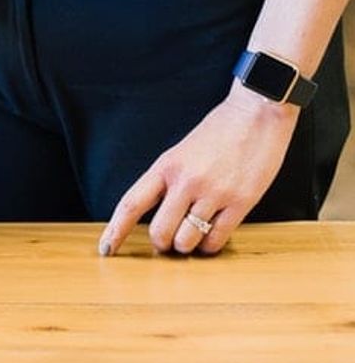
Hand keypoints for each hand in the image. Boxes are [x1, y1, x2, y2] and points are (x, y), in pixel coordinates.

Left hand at [99, 84, 299, 255]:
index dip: (115, 231)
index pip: (131, 204)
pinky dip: (210, 246)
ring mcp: (214, 193)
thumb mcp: (179, 153)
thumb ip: (166, 181)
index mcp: (165, 167)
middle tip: (168, 242)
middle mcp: (186, 181)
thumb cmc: (217, 133)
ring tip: (192, 239)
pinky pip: (217, 239)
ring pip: (187, 241)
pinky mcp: (241, 202)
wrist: (257, 114)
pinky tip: (211, 238)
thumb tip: (155, 216)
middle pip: (159, 232)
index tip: (106, 249)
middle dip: (161, 244)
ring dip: (187, 247)